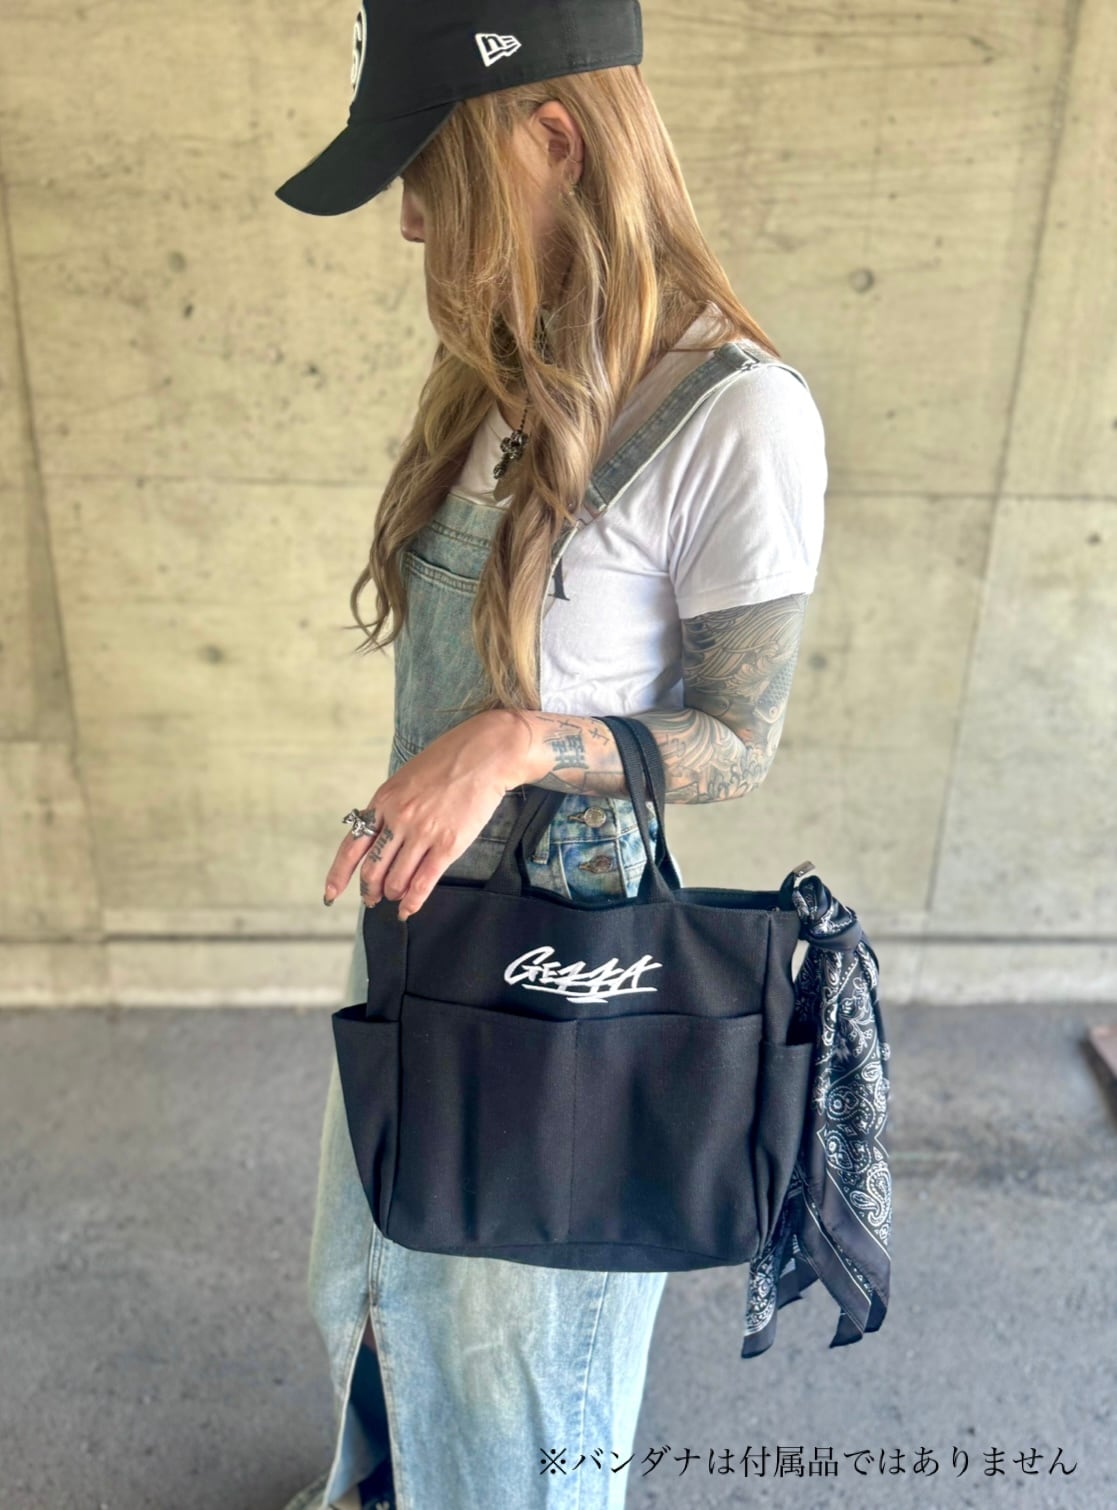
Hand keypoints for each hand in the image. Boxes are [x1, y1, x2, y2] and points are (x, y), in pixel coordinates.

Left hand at [323, 710, 529, 919]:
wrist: (484, 754)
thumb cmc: (448, 760)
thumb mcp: (406, 777)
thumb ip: (391, 805)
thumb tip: (381, 834)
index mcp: (383, 801)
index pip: (352, 846)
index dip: (338, 874)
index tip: (331, 892)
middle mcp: (397, 819)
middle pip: (372, 868)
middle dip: (369, 890)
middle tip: (371, 899)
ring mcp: (422, 833)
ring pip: (396, 880)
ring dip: (392, 895)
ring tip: (395, 899)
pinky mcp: (447, 845)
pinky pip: (423, 883)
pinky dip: (412, 902)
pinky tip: (409, 910)